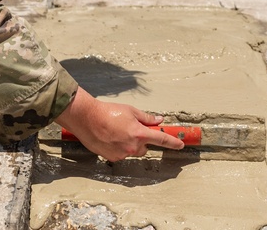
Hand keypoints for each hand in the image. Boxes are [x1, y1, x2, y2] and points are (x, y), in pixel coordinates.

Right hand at [54, 88, 184, 160]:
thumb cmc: (107, 111)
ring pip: (132, 151)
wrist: (86, 117)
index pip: (161, 140)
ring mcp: (122, 153)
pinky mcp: (112, 157)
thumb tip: (158, 120)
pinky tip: (108, 138)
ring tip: (115, 132)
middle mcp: (132, 146)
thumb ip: (146, 118)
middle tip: (129, 129)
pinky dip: (118, 148)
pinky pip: (120, 154)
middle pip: (144, 147)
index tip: (180, 145)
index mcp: (139, 133)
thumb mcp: (130, 110)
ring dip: (128, 144)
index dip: (173, 143)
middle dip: (140, 140)